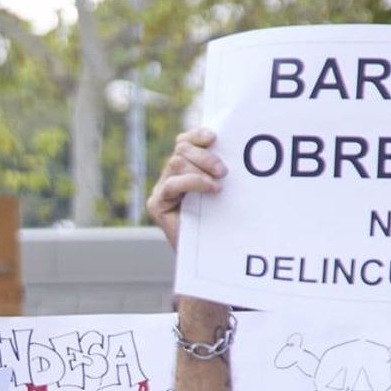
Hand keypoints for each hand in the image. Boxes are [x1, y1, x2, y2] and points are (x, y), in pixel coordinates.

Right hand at [146, 128, 225, 251]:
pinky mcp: (156, 205)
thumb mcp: (223, 189)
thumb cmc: (221, 222)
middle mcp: (169, 177)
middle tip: (224, 170)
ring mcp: (161, 191)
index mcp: (185, 169)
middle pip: (181, 150)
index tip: (215, 137)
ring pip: (176, 163)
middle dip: (204, 155)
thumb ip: (220, 170)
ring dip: (201, 169)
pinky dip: (193, 182)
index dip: (197, 135)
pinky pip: (172, 184)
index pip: (184, 142)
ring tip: (220, 181)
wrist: (211, 255)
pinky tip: (211, 189)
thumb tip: (234, 145)